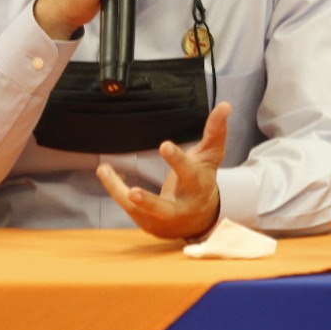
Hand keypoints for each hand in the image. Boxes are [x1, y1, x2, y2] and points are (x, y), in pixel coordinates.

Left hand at [96, 101, 231, 239]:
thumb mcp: (209, 156)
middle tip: (134, 193)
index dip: (177, 160)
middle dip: (150, 202)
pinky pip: (129, 208)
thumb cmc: (201, 180)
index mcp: (197, 186)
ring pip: (140, 212)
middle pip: (166, 208)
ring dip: (122, 195)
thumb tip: (226, 105)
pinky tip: (105, 171)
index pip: (189, 173)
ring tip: (105, 172)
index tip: (164, 145)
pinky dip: (115, 189)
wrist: (199, 219)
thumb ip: (215, 132)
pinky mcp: (149, 224)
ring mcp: (163, 220)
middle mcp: (181, 207)